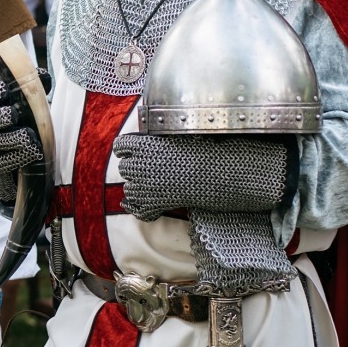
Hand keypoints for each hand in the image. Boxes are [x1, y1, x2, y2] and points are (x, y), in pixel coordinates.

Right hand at [0, 75, 47, 205]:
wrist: (13, 169)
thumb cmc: (18, 131)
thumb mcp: (24, 109)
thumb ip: (32, 91)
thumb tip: (42, 75)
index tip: (4, 90)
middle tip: (13, 115)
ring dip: (14, 137)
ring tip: (29, 136)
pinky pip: (6, 160)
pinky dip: (23, 155)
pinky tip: (34, 151)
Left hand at [113, 134, 291, 221]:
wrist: (226, 172)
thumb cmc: (210, 150)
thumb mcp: (184, 137)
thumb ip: (164, 139)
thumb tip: (155, 140)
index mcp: (146, 144)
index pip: (121, 145)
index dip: (128, 149)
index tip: (136, 151)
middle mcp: (141, 164)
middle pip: (125, 167)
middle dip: (136, 169)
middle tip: (154, 170)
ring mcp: (145, 186)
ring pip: (129, 188)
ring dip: (140, 188)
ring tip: (159, 186)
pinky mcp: (154, 204)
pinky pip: (139, 209)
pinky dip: (143, 209)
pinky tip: (152, 208)